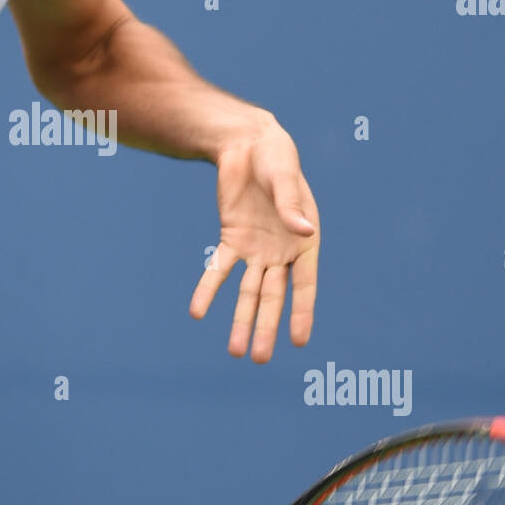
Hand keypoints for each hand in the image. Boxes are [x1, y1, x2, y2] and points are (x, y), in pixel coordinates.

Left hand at [189, 114, 319, 361]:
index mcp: (306, 241)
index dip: (302, 313)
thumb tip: (304, 230)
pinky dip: (209, 289)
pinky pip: (219, 269)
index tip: (299, 341)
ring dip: (240, 320)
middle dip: (266, 327)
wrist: (248, 145)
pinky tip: (197, 312)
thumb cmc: (277, 159)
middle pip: (273, 297)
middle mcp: (282, 252)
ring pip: (248, 292)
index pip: (304, 285)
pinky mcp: (232, 240)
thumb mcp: (284, 178)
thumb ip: (291, 206)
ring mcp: (256, 249)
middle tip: (259, 359)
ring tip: (236, 352)